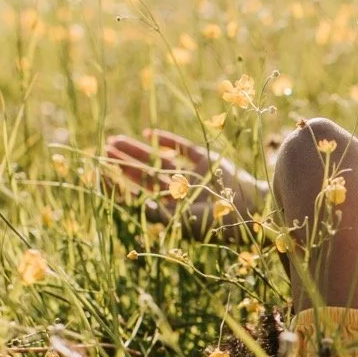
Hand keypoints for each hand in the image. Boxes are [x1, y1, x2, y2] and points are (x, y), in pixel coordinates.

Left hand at [103, 129, 266, 239]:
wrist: (256, 210)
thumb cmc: (222, 222)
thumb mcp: (186, 222)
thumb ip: (160, 213)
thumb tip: (134, 203)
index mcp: (172, 210)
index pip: (139, 196)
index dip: (120, 186)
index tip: (100, 174)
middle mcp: (180, 193)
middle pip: (144, 177)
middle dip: (123, 165)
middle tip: (102, 152)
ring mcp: (193, 175)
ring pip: (158, 161)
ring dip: (136, 152)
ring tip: (113, 142)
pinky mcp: (207, 161)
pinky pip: (182, 149)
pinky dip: (166, 141)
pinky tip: (148, 134)